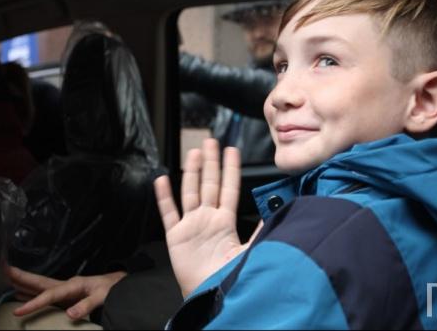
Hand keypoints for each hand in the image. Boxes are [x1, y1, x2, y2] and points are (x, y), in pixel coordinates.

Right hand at [5, 265, 126, 319]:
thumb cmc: (111, 289)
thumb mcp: (102, 296)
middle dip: (20, 277)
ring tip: (3, 280)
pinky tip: (19, 295)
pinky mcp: (63, 295)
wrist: (117, 284)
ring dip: (21, 283)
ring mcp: (63, 289)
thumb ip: (87, 304)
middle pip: (38, 281)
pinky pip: (42, 293)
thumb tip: (70, 314)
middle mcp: (64, 284)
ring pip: (38, 286)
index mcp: (72, 285)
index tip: (18, 311)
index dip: (34, 303)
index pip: (49, 294)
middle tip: (2, 271)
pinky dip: (29, 292)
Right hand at [154, 138, 245, 297]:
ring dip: (191, 172)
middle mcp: (208, 220)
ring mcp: (191, 226)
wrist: (212, 295)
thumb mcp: (250, 252)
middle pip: (209, 184)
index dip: (230, 170)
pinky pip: (169, 212)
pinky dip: (164, 196)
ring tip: (193, 152)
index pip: (229, 189)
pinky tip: (162, 180)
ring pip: (190, 192)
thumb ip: (260, 233)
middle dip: (211, 162)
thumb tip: (274, 215)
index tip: (232, 150)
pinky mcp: (176, 236)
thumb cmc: (232, 277)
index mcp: (226, 222)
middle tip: (210, 141)